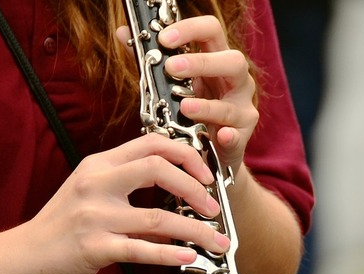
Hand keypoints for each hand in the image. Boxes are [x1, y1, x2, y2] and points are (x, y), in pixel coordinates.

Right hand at [5, 134, 230, 273]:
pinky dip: (170, 254)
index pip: (152, 144)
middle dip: (195, 186)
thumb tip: (175, 205)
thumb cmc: (59, 228)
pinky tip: (188, 258)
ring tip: (216, 241)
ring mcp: (95, 215)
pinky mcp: (94, 247)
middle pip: (158, 167)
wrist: (20, 257)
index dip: (186, 155)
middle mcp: (97, 183)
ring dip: (195, 230)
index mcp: (99, 165)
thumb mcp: (91, 197)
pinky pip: (141, 249)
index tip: (205, 175)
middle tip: (213, 207)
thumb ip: (129, 194)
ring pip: (158, 216)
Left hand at [158, 16, 258, 177]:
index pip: (211, 32)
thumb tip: (121, 33)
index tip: (164, 38)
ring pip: (230, 102)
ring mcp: (242, 109)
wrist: (206, 154)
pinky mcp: (241, 137)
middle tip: (172, 67)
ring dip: (207, 105)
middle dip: (202, 63)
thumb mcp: (172, 83)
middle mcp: (236, 82)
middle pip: (232, 61)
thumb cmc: (190, 112)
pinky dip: (229, 135)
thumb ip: (150, 59)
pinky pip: (236, 136)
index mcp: (218, 60)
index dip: (190, 30)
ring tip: (184, 107)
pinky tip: (220, 135)